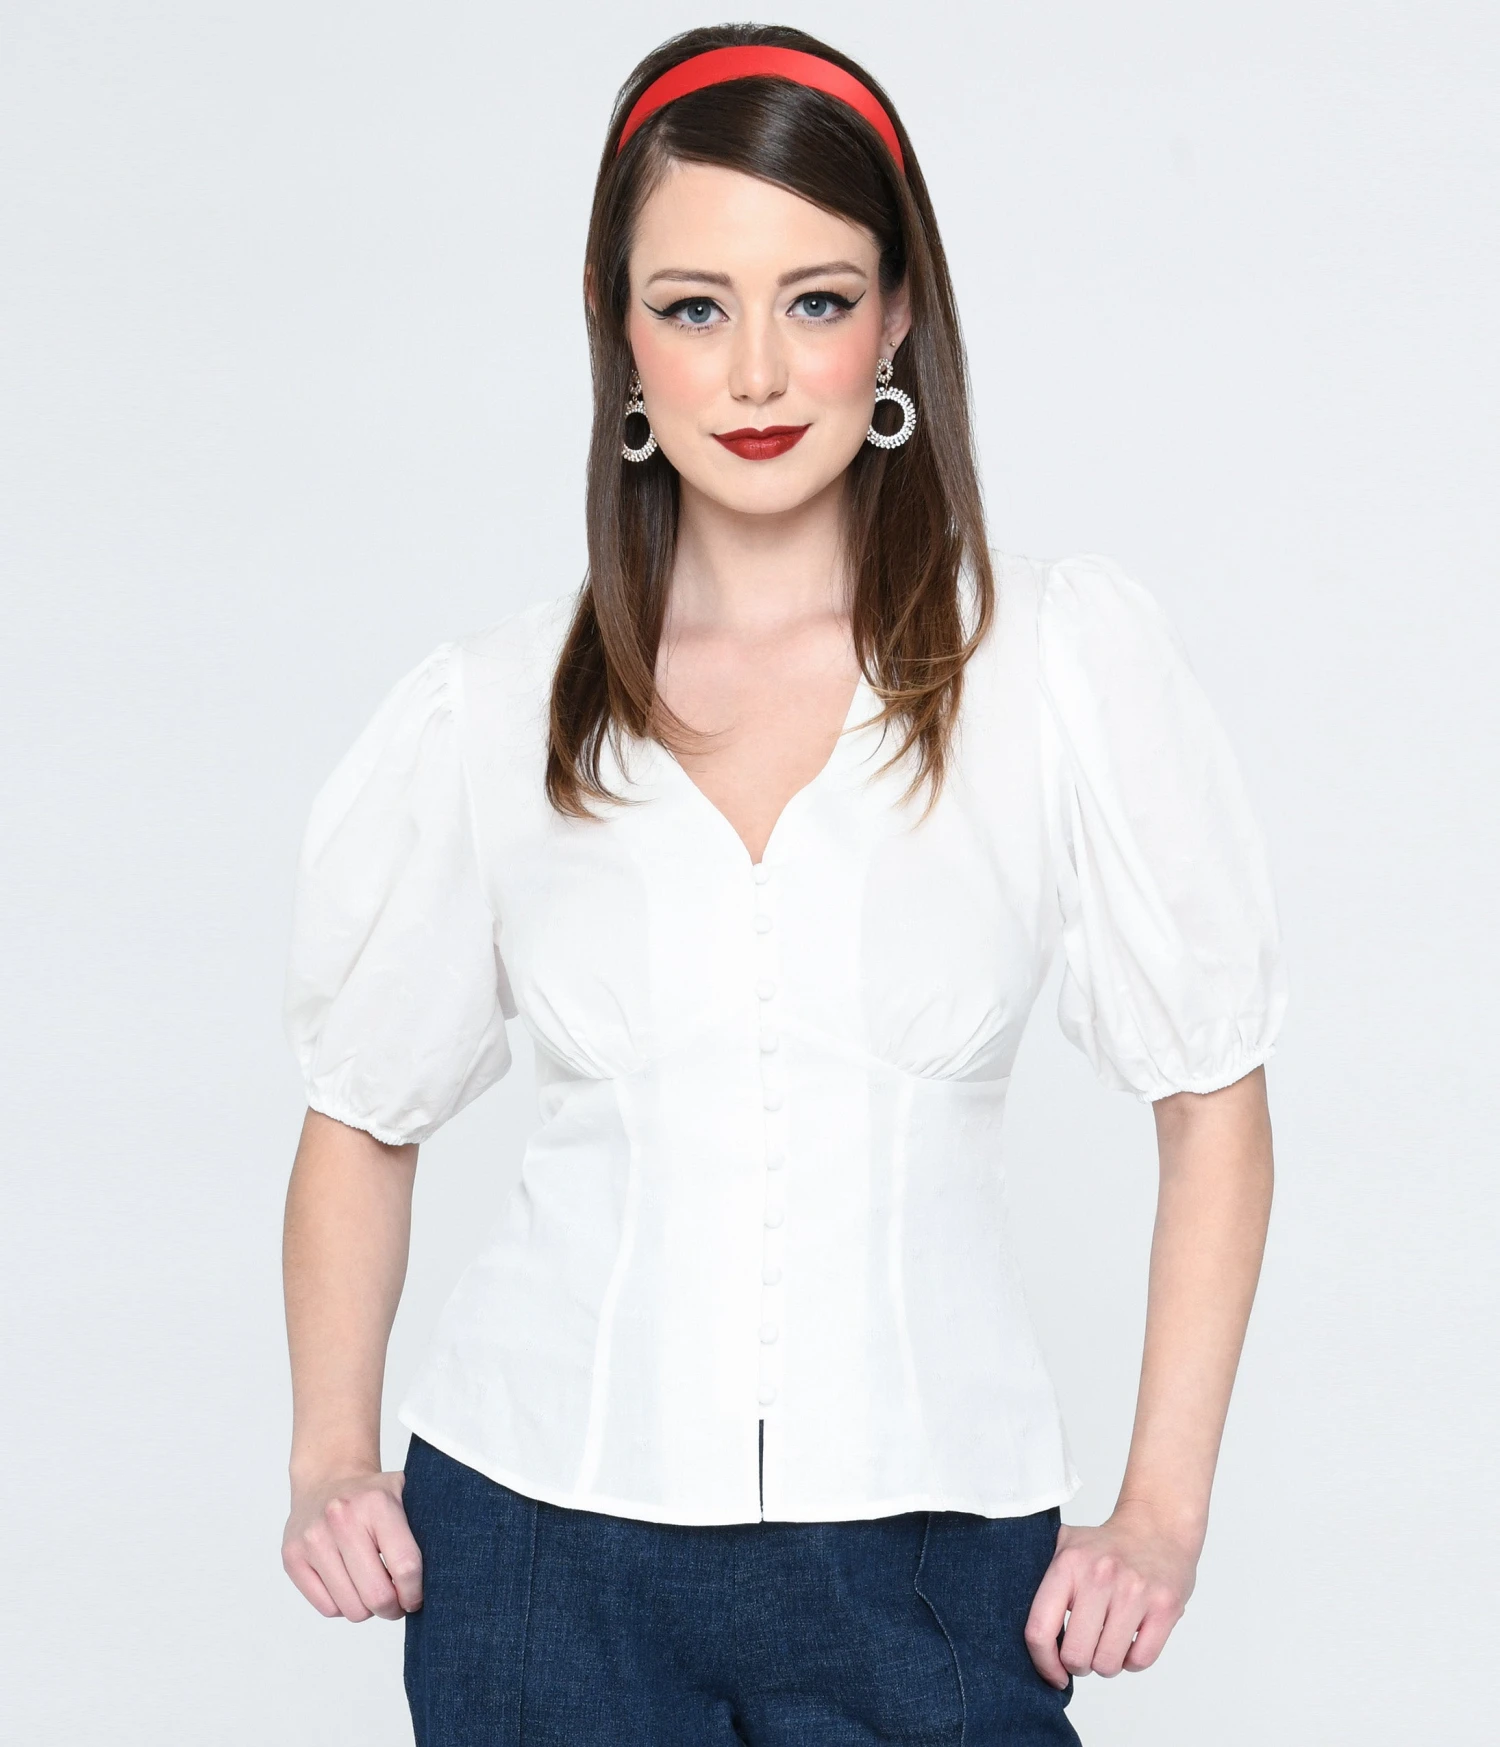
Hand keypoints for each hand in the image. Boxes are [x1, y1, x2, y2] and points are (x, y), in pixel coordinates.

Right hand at [282, 1467, 422, 1620]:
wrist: (327, 1477)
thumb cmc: (373, 1494)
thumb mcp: (406, 1495)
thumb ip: (425, 1527)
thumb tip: (449, 1571)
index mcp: (377, 1503)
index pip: (405, 1567)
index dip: (415, 1593)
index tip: (416, 1597)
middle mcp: (341, 1519)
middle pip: (377, 1596)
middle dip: (393, 1608)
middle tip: (397, 1603)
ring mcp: (313, 1539)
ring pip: (351, 1608)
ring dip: (367, 1609)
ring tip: (373, 1590)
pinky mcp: (292, 1557)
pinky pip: (327, 1607)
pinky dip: (342, 1604)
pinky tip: (349, 1583)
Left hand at [1024, 1501, 1196, 1686]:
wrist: (1157, 1526)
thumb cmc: (1106, 1546)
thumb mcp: (1065, 1546)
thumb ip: (1041, 1579)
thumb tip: (1011, 1624)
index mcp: (1068, 1564)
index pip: (1040, 1630)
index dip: (1043, 1663)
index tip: (1053, 1674)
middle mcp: (1100, 1576)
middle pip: (1076, 1656)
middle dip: (1078, 1663)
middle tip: (1085, 1648)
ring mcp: (1135, 1591)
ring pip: (1107, 1664)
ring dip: (1105, 1662)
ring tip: (1108, 1640)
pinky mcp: (1165, 1606)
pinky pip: (1140, 1661)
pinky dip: (1132, 1660)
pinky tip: (1130, 1637)